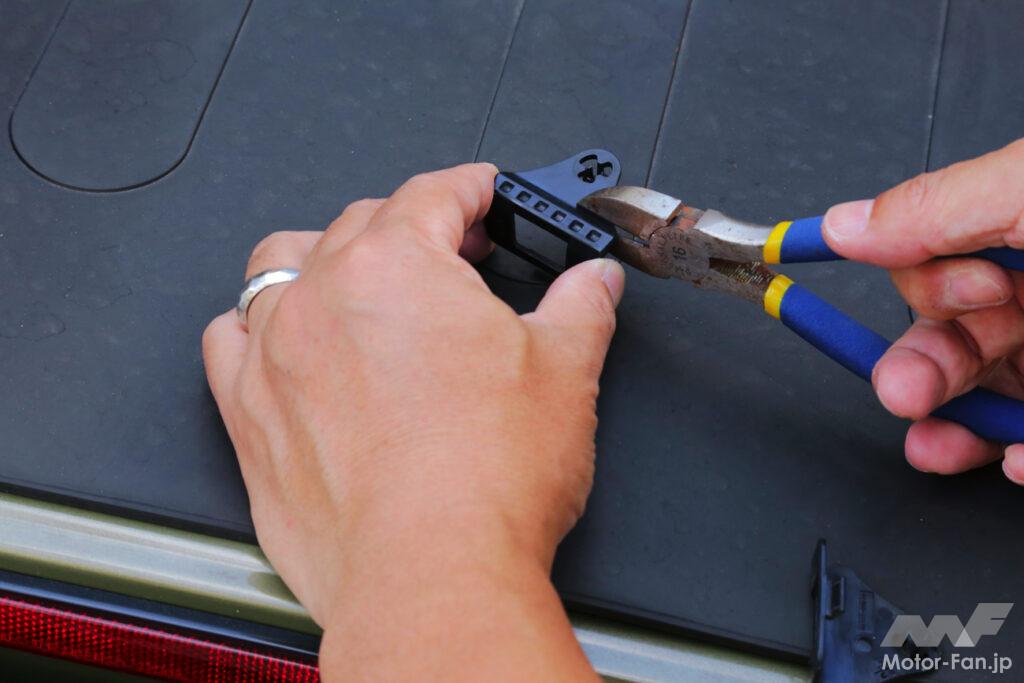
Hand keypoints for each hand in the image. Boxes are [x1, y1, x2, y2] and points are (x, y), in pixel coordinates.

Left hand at [203, 163, 620, 680]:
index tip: (483, 194)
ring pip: (283, 265)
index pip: (434, 193)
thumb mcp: (565, 374)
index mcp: (397, 266)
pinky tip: (291, 342)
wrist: (429, 578)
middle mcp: (323, 295)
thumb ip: (580, 308)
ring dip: (325, 260)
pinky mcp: (248, 413)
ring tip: (363, 282)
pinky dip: (259, 327)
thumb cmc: (486, 482)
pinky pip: (230, 338)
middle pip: (361, 222)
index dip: (470, 187)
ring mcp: (275, 352)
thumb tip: (592, 284)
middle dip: (412, 225)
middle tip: (453, 252)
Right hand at [823, 139, 1023, 483]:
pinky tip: (1017, 459)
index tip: (862, 293)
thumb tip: (845, 224)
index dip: (919, 287)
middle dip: (918, 371)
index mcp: (1023, 232)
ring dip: (954, 429)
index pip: (940, 267)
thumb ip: (938, 207)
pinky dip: (1018, 456)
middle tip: (902, 390)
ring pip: (988, 399)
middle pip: (956, 340)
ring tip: (939, 445)